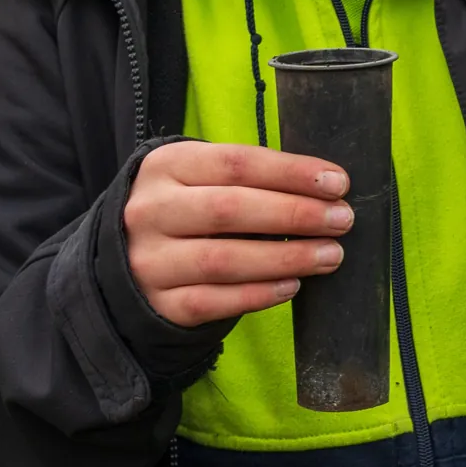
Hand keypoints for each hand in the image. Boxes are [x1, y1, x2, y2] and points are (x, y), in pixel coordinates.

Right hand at [124, 142, 353, 326]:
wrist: (123, 257)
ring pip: (224, 260)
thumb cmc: (186, 207)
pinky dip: (258, 295)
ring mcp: (149, 260)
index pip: (237, 163)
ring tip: (330, 255)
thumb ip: (251, 178)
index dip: (292, 172)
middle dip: (295, 214)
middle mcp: (151, 211)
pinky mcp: (157, 303)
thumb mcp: (202, 177)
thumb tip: (325, 189)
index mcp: (167, 166)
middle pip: (230, 209)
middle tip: (342, 220)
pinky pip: (213, 302)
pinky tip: (293, 286)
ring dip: (286, 257)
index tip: (338, 183)